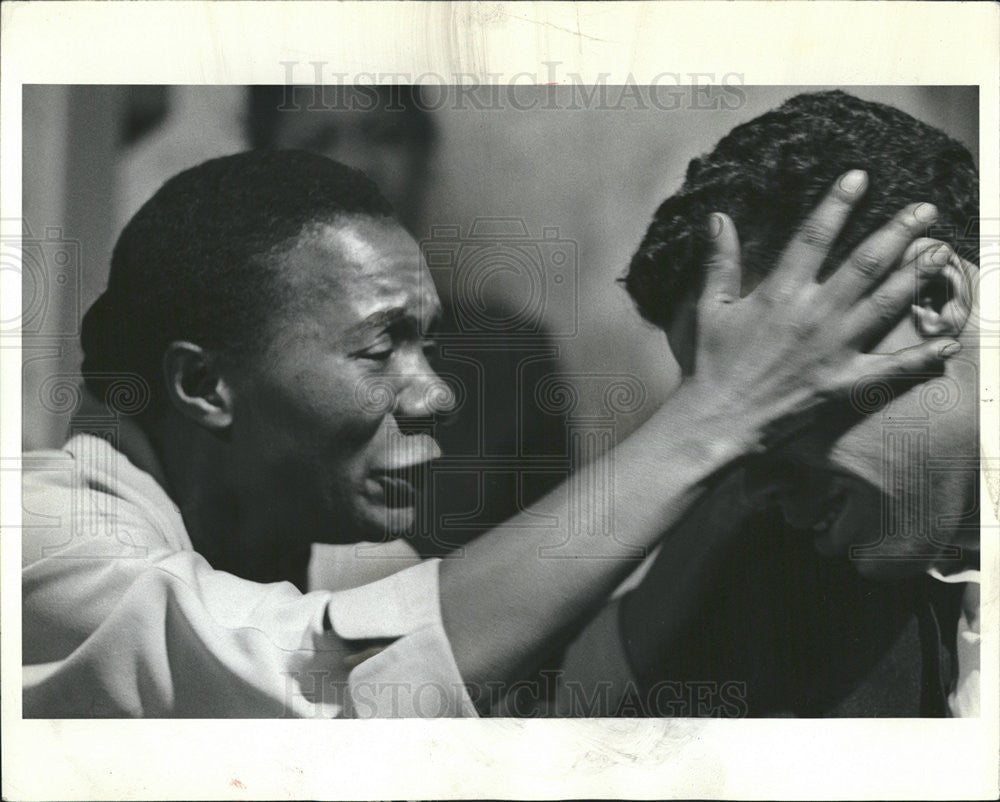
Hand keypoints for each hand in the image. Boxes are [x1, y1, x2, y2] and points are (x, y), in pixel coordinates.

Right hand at [682, 170, 961, 450]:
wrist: (719, 419)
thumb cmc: (711, 363)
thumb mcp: (709, 307)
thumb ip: (719, 261)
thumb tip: (718, 218)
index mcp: (780, 292)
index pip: (815, 236)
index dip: (838, 203)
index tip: (860, 176)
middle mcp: (815, 315)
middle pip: (865, 263)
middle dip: (898, 232)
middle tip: (925, 210)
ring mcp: (835, 349)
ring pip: (886, 304)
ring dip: (917, 276)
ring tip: (941, 252)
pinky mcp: (845, 382)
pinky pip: (892, 368)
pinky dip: (923, 357)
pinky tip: (950, 344)